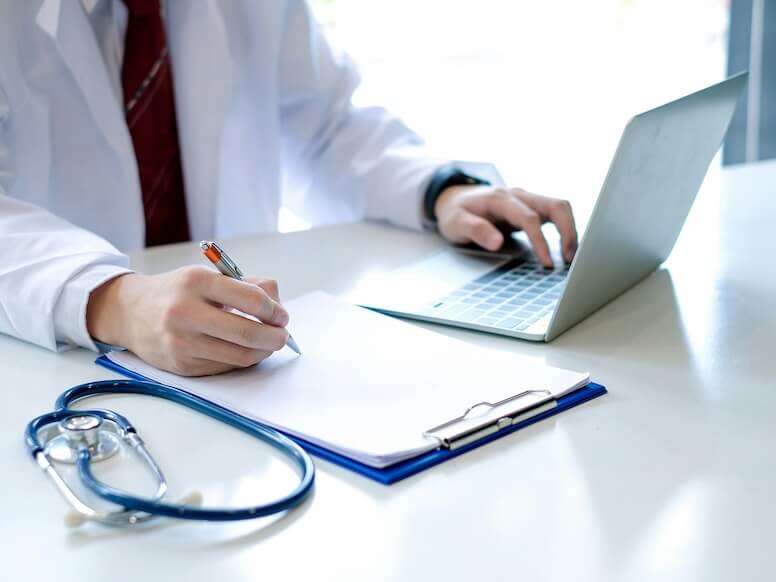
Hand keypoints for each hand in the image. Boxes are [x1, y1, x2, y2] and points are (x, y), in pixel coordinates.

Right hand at [86, 267, 289, 375]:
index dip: (274, 310)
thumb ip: (246, 286)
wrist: (130, 313)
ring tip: (268, 343)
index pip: (251, 299)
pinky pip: (225, 367)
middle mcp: (186, 312)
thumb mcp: (207, 276)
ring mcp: (182, 342)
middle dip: (276, 337)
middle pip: (248, 333)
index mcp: (197, 282)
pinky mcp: (182, 365)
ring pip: (240, 356)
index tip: (281, 315)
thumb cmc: (177, 292)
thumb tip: (278, 304)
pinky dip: (242, 360)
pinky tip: (244, 350)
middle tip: (283, 335)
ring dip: (263, 352)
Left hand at [434, 185, 577, 266]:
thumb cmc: (455, 212)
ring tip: (571, 257)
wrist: (453, 199)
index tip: (547, 263)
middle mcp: (518, 195)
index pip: (529, 218)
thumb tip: (497, 242)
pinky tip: (565, 249)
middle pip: (555, 206)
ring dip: (570, 230)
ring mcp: (527, 200)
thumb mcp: (456, 223)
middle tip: (570, 259)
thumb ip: (476, 231)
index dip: (541, 241)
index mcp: (500, 199)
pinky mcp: (531, 208)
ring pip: (559, 208)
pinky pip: (555, 215)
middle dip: (568, 232)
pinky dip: (564, 230)